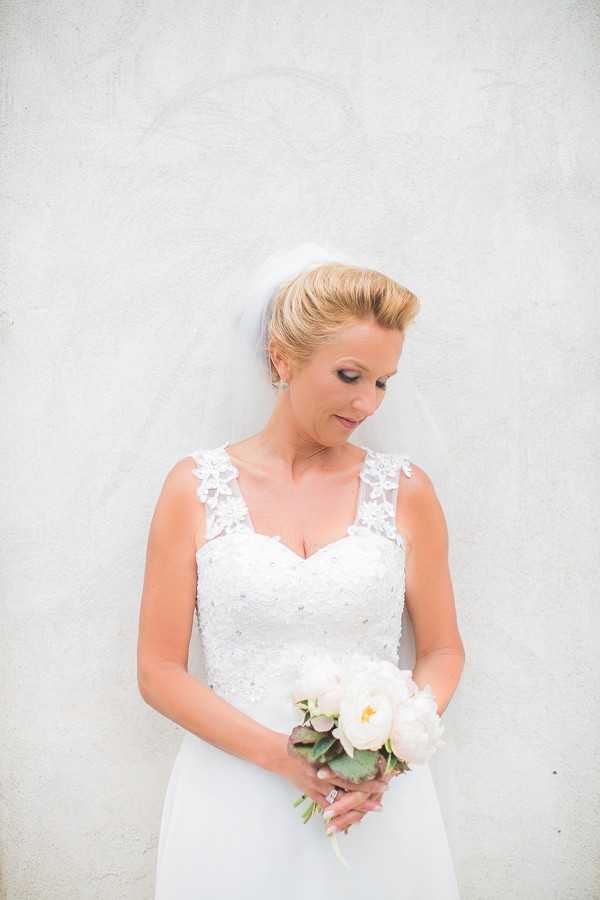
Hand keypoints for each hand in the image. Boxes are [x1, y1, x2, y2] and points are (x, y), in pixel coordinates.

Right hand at [268, 734, 389, 832]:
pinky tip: (348, 819)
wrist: (277, 752)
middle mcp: (323, 773)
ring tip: (371, 811)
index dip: (368, 776)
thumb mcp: (318, 738)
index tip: (384, 778)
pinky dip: (336, 813)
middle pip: (349, 787)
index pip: (351, 770)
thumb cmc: (299, 741)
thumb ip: (335, 743)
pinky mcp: (309, 791)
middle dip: (367, 794)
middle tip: (381, 802)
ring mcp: (316, 784)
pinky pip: (325, 806)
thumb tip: (356, 741)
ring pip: (339, 799)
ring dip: (356, 806)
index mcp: (327, 758)